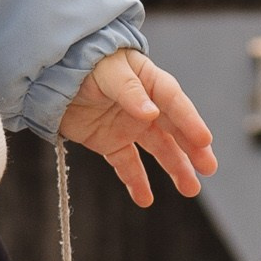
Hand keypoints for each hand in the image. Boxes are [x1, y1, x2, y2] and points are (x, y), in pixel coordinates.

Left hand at [59, 50, 215, 206]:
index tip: (203, 141)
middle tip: (208, 168)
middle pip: (174, 130)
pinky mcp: (110, 143)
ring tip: (190, 188)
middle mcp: (145, 106)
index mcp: (150, 82)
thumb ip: (129, 91)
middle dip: (192, 149)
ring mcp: (129, 126)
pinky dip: (136, 182)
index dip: (190, 121)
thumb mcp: (108, 71)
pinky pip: (127, 164)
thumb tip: (151, 113)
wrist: (52, 72)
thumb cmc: (85, 62)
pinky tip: (145, 199)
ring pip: (158, 150)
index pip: (175, 103)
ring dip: (174, 168)